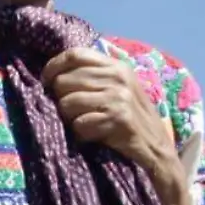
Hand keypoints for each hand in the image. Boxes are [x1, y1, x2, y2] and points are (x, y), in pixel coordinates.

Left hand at [42, 48, 183, 203]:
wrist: (158, 150)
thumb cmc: (133, 120)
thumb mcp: (120, 90)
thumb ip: (95, 77)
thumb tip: (54, 74)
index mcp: (117, 66)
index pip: (75, 54)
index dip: (54, 66)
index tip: (46, 81)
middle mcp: (118, 77)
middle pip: (65, 81)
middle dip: (60, 99)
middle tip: (72, 113)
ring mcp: (119, 98)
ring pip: (67, 103)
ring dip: (69, 118)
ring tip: (83, 124)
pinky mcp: (118, 119)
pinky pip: (79, 124)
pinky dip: (81, 133)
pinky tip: (93, 136)